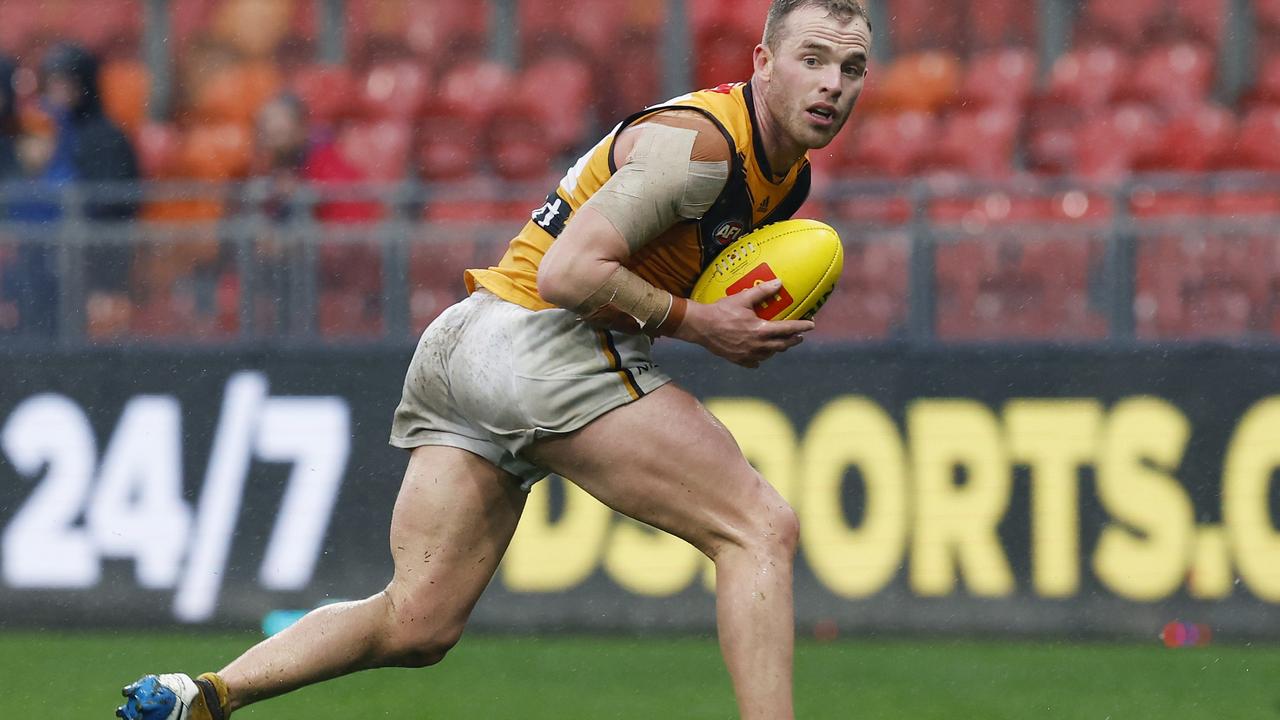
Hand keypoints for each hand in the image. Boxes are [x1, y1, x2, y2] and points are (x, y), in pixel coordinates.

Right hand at [673, 279, 814, 367]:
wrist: (700, 326)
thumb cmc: (721, 311)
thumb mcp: (742, 298)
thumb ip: (762, 292)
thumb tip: (779, 282)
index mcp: (761, 330)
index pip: (788, 329)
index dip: (802, 327)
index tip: (811, 325)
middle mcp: (757, 345)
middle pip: (782, 345)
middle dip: (793, 340)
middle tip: (800, 336)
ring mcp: (748, 354)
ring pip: (770, 354)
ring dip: (779, 349)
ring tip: (782, 343)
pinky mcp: (738, 360)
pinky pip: (755, 362)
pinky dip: (761, 358)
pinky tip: (761, 355)